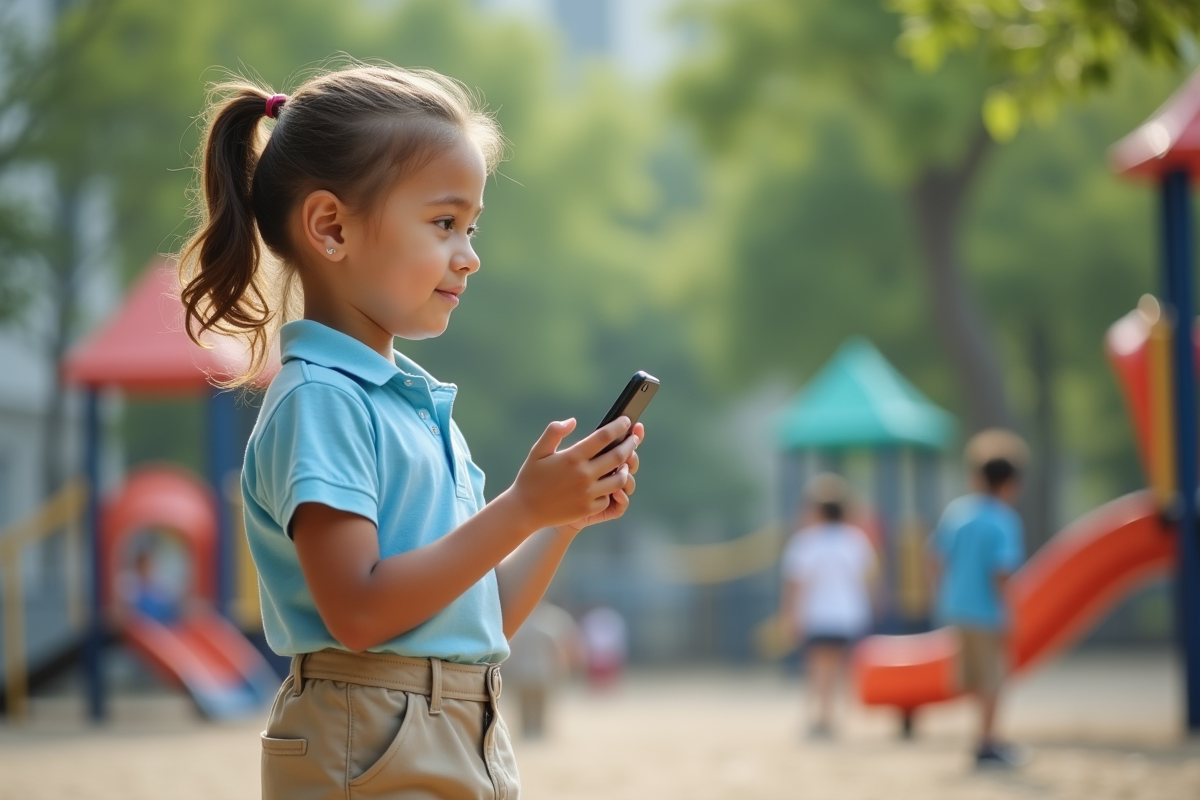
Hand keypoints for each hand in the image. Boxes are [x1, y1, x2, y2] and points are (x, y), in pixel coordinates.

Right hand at [506, 417, 640, 531]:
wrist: (525, 510)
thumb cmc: (530, 477)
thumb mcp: (537, 451)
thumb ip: (554, 432)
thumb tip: (573, 421)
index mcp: (572, 457)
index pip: (604, 436)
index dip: (619, 426)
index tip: (626, 420)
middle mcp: (583, 475)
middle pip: (618, 456)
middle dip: (630, 445)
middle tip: (635, 438)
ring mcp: (588, 493)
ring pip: (619, 479)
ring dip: (626, 469)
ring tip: (626, 462)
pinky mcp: (588, 508)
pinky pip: (608, 497)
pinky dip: (612, 490)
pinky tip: (611, 483)